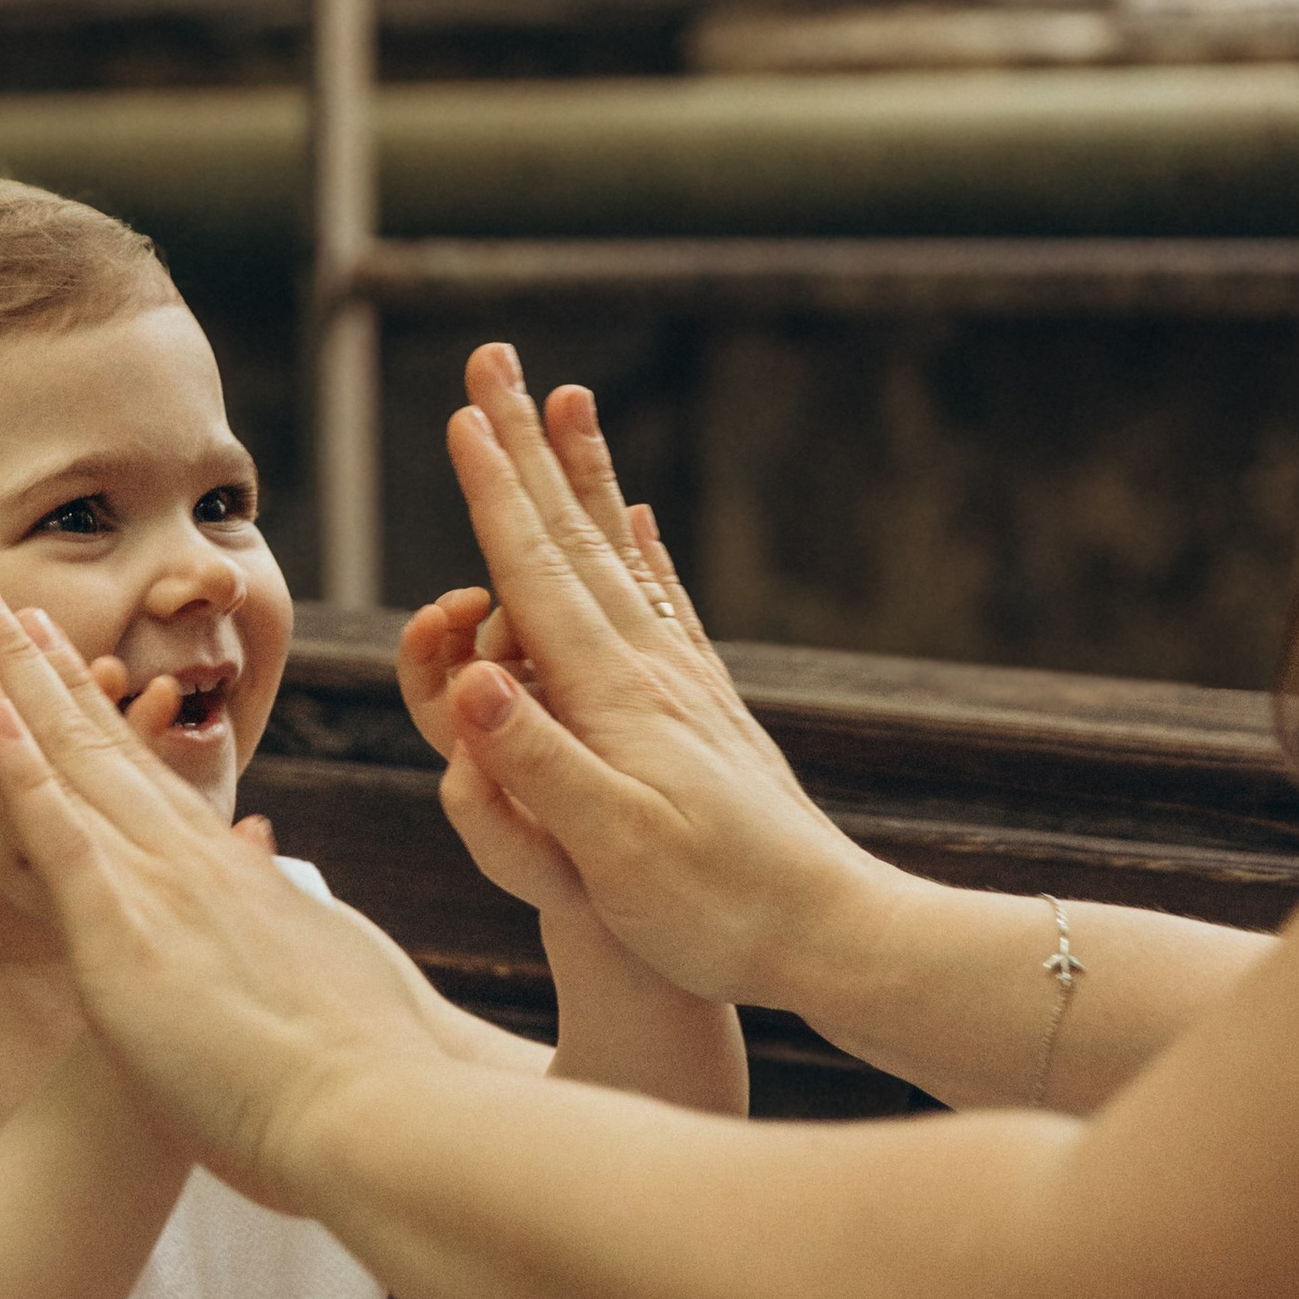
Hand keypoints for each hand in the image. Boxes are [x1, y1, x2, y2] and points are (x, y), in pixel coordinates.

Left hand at [0, 576, 504, 1208]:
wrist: (384, 1115)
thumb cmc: (370, 1073)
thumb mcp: (322, 976)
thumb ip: (281, 922)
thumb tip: (262, 864)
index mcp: (225, 871)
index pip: (134, 764)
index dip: (79, 698)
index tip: (39, 638)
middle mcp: (185, 857)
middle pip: (86, 736)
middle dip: (22, 653)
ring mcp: (156, 886)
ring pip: (58, 757)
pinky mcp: (126, 934)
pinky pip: (56, 831)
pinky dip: (17, 764)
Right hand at [435, 348, 908, 1020]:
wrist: (835, 936)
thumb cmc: (713, 911)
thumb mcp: (609, 851)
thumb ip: (537, 764)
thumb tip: (466, 680)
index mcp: (614, 697)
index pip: (537, 575)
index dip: (494, 496)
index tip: (463, 415)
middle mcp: (651, 669)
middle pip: (573, 535)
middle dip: (525, 447)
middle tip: (494, 362)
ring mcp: (685, 683)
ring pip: (615, 553)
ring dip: (578, 474)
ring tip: (563, 403)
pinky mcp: (708, 710)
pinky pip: (663, 602)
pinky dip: (639, 549)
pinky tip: (637, 522)